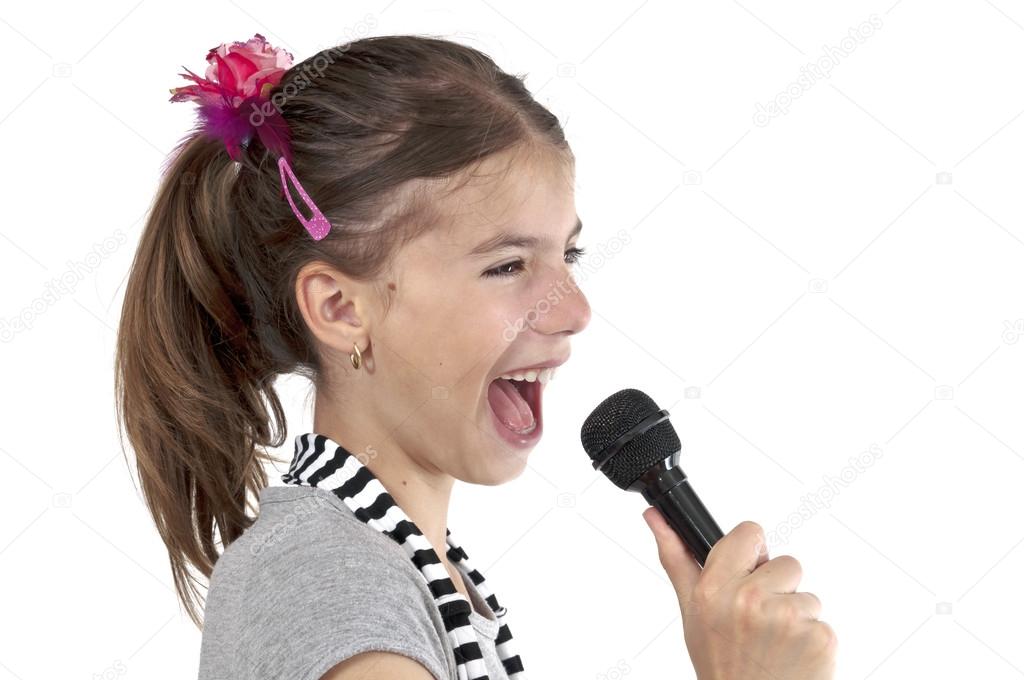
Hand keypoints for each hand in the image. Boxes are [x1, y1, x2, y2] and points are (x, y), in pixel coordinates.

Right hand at [643, 508, 836, 679]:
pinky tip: (792, 655)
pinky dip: (812, 639)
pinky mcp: (819, 638)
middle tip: (760, 620)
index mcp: (714, 588)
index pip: (750, 533)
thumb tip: (654, 515)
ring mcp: (787, 619)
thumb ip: (676, 558)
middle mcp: (749, 599)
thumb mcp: (691, 611)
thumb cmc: (720, 660)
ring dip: (796, 615)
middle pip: (786, 563)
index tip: (748, 574)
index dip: (752, 554)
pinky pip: (823, 622)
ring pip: (808, 595)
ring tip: (775, 642)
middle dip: (778, 588)